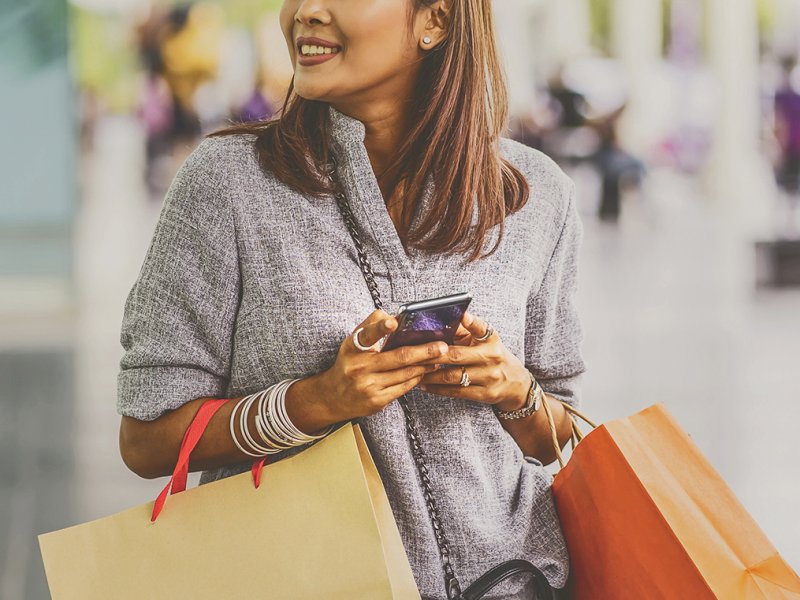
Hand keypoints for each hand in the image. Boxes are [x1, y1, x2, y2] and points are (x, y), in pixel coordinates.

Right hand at [319, 309, 447, 420]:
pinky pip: (404, 387)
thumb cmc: (349, 363)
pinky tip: (424, 371)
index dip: (381, 327)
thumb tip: (396, 316)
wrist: (333, 397)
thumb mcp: (353, 342)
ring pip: (406, 373)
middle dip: (424, 351)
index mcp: (353, 348)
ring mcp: (368, 386)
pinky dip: (416, 378)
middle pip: (399, 357)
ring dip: (425, 365)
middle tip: (442, 346)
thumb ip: (372, 325)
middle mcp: (359, 367)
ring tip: (438, 357)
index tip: (394, 321)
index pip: (368, 334)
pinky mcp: (377, 401)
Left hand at [418, 311, 529, 411]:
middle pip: (456, 356)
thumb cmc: (493, 356)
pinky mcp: (485, 394)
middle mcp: (492, 357)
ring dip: (430, 374)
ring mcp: (489, 377)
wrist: (515, 384)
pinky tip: (424, 385)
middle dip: (432, 355)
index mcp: (491, 340)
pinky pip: (456, 392)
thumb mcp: (486, 340)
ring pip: (453, 376)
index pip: (482, 328)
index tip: (462, 315)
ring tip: (414, 371)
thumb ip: (465, 330)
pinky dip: (437, 388)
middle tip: (413, 354)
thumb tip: (439, 322)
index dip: (472, 322)